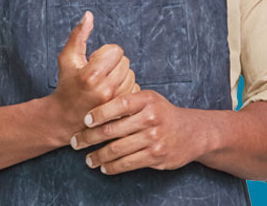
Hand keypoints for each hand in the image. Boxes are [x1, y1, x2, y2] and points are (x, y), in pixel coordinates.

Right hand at [49, 11, 138, 136]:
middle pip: (125, 62)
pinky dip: (126, 88)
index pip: (116, 50)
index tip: (95, 61)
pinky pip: (134, 88)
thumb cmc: (66, 84)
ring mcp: (115, 103)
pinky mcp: (121, 111)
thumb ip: (78, 34)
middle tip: (100, 71)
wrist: (65, 118)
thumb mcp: (67, 57)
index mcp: (91, 74)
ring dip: (120, 75)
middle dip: (113, 63)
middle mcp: (105, 89)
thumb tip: (88, 14)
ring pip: (131, 75)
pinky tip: (112, 92)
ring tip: (105, 82)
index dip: (105, 53)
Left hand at [70, 90, 209, 173]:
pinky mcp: (156, 156)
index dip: (99, 112)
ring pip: (118, 149)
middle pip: (113, 129)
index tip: (84, 120)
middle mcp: (150, 118)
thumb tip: (95, 104)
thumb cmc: (162, 112)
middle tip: (75, 141)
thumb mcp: (148, 99)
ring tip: (87, 158)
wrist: (191, 132)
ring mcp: (154, 139)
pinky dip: (112, 167)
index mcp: (146, 99)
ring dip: (98, 156)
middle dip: (89, 137)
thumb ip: (127, 101)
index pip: (118, 104)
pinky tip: (103, 167)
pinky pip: (128, 164)